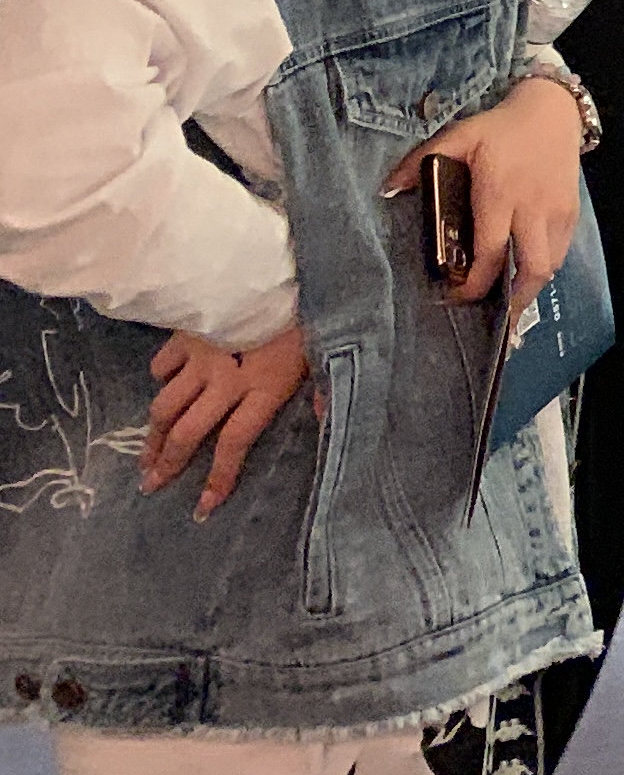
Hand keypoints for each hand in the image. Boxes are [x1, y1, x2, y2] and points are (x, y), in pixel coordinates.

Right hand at [144, 322, 312, 516]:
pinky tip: (162, 385)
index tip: (204, 507)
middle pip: (187, 433)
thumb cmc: (307, 312)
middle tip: (151, 485)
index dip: (218, 479)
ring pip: (165, 406)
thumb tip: (328, 420)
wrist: (279, 267)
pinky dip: (160, 377)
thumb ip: (326, 389)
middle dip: (168, 464)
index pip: (234, 444)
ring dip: (152, 435)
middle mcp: (225, 381)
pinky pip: (162, 365)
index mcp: (262, 389)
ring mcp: (201, 359)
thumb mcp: (327, 351)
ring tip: (145, 455)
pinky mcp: (186, 336)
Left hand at [391, 76, 586, 309]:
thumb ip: (419, 162)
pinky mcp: (571, 212)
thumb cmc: (500, 127)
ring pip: (550, 266)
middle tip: (490, 317)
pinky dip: (542, 268)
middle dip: (512, 301)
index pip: (491, 252)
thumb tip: (386, 190)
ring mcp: (556, 212)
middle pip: (530, 269)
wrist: (552, 111)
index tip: (452, 295)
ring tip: (508, 303)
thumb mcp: (457, 137)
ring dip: (529, 289)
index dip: (473, 283)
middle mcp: (532, 209)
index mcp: (500, 194)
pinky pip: (560, 252)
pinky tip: (525, 271)